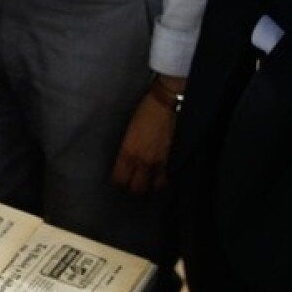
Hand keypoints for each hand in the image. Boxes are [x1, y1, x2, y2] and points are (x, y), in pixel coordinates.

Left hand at [111, 77, 180, 194]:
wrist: (165, 102)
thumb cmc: (144, 111)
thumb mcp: (128, 131)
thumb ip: (127, 149)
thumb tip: (125, 160)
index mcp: (127, 152)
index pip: (119, 179)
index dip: (118, 183)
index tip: (119, 182)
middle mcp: (142, 160)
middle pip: (136, 188)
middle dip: (134, 189)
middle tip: (133, 185)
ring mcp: (159, 162)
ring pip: (154, 186)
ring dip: (151, 185)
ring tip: (149, 182)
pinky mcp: (172, 158)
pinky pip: (168, 177)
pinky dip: (164, 179)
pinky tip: (162, 176)